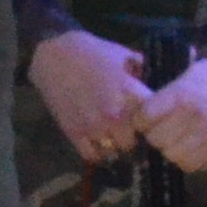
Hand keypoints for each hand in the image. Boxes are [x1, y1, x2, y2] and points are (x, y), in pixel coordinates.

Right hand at [28, 29, 151, 164]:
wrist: (52, 55)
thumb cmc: (91, 52)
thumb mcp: (123, 54)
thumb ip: (140, 70)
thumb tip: (152, 77)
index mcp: (130, 94)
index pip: (154, 120)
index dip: (154, 122)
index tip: (151, 121)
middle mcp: (114, 114)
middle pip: (135, 142)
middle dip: (134, 137)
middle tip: (131, 132)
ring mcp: (93, 126)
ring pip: (114, 151)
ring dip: (115, 146)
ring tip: (114, 138)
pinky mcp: (73, 132)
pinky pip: (92, 155)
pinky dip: (97, 153)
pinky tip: (99, 144)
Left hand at [134, 51, 206, 169]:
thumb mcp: (188, 72)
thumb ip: (165, 91)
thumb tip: (137, 97)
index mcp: (180, 95)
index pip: (143, 118)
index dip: (140, 120)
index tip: (143, 118)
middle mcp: (191, 117)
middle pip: (155, 139)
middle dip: (153, 135)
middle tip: (159, 129)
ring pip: (172, 155)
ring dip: (169, 149)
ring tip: (174, 139)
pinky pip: (191, 164)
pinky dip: (185, 159)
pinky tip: (188, 148)